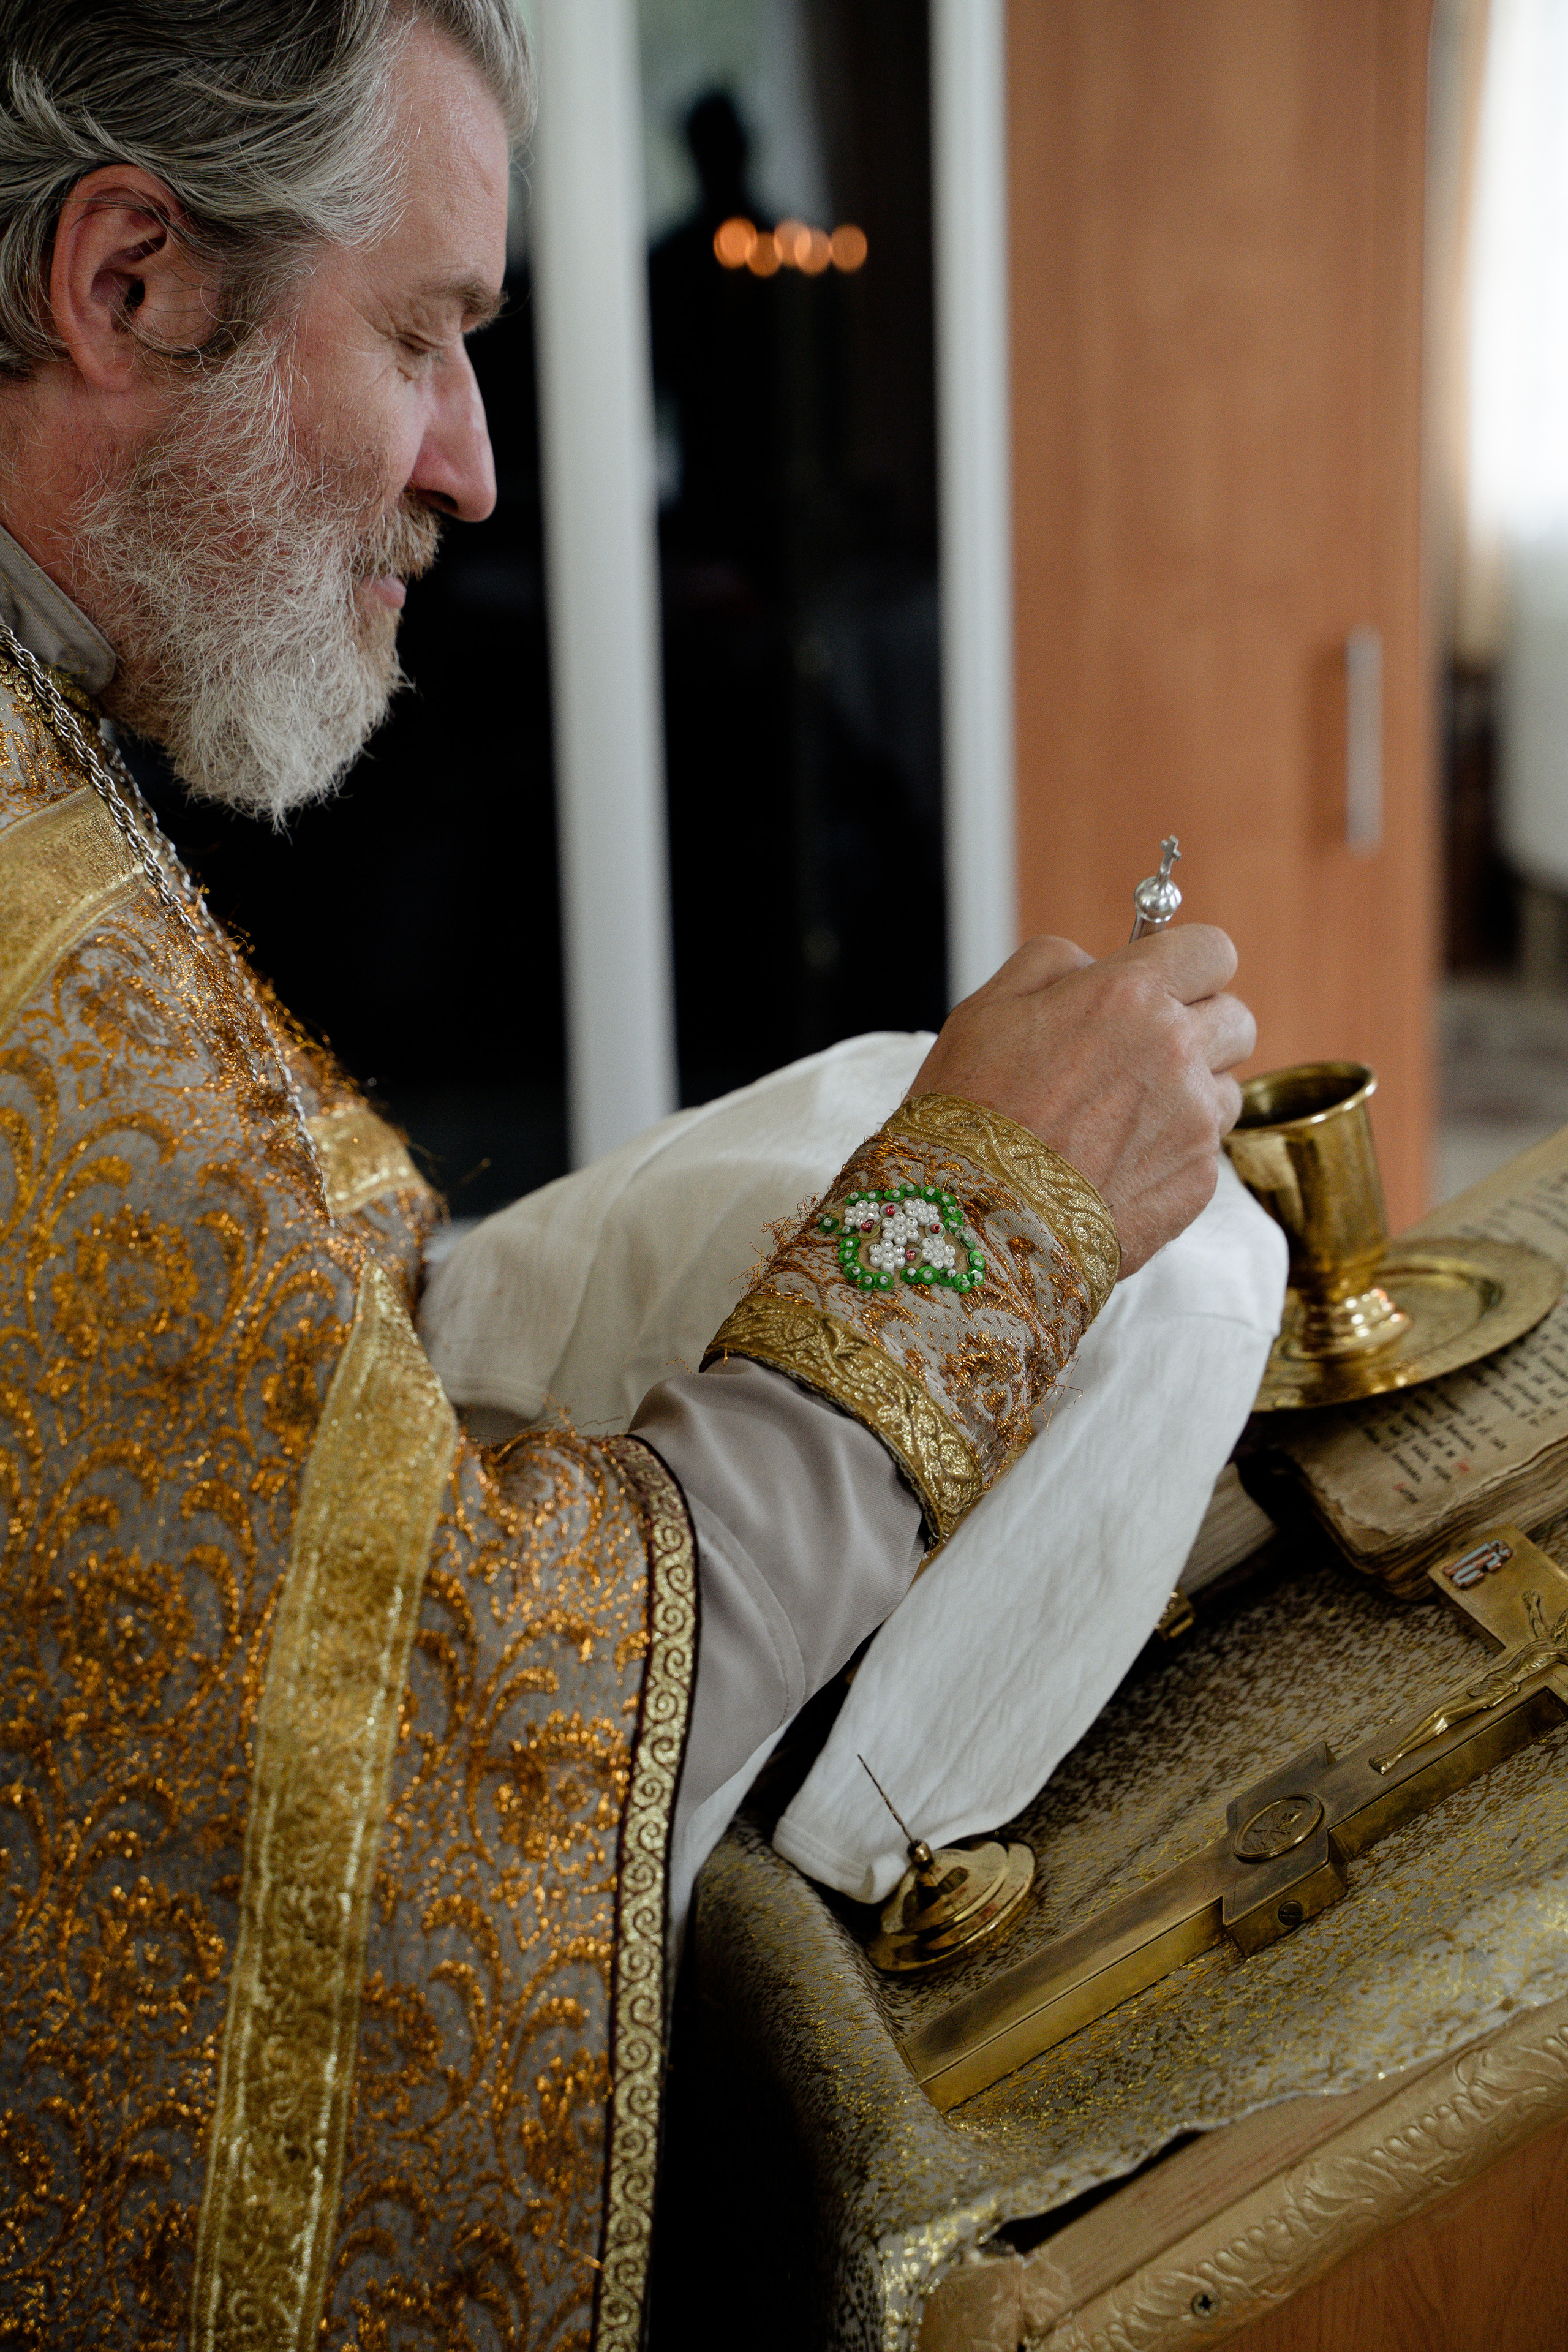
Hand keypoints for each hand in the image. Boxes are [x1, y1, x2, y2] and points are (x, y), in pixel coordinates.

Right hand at [910, 927, 1255, 1275]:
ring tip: (1122, 1120)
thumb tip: (1093, 962)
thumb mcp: (986, 1009)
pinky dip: (1172, 1153)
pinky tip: (1115, 1165)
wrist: (974, 1222)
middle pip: (1236, 1018)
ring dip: (1190, 1095)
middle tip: (1146, 1053)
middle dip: (1199, 1028)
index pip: (1210, 950)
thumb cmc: (968, 1113)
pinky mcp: (1199, 1181)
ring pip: (1225, 1089)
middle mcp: (1176, 1050)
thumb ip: (1051, 961)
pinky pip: (1206, 1151)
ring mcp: (1194, 1120)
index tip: (1165, 985)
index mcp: (1128, 995)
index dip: (1187, 965)